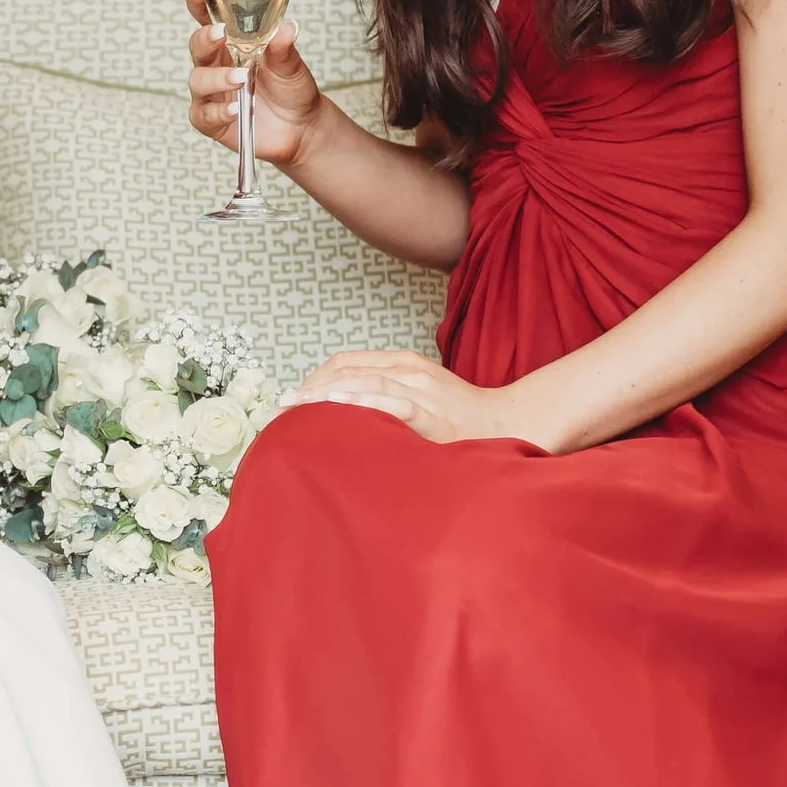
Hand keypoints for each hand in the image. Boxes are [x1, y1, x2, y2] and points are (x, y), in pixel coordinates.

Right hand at [186, 0, 327, 168]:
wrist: (302, 128)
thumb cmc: (291, 89)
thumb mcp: (292, 66)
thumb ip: (284, 49)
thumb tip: (287, 28)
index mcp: (231, 44)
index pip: (208, 20)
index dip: (199, 4)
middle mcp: (216, 65)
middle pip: (197, 46)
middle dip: (204, 38)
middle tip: (220, 33)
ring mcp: (212, 93)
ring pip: (198, 80)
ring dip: (217, 78)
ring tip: (241, 77)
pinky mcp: (212, 120)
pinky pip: (204, 115)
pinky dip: (219, 111)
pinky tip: (236, 109)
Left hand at [285, 349, 537, 447]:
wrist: (504, 425)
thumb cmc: (459, 420)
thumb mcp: (418, 399)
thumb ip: (387, 398)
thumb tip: (345, 412)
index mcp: (402, 363)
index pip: (347, 361)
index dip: (315, 376)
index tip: (291, 396)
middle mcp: (407, 369)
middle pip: (347, 368)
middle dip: (310, 386)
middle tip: (282, 406)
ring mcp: (419, 388)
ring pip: (362, 380)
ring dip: (323, 393)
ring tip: (296, 407)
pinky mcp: (428, 410)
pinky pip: (388, 401)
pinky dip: (358, 401)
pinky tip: (334, 406)